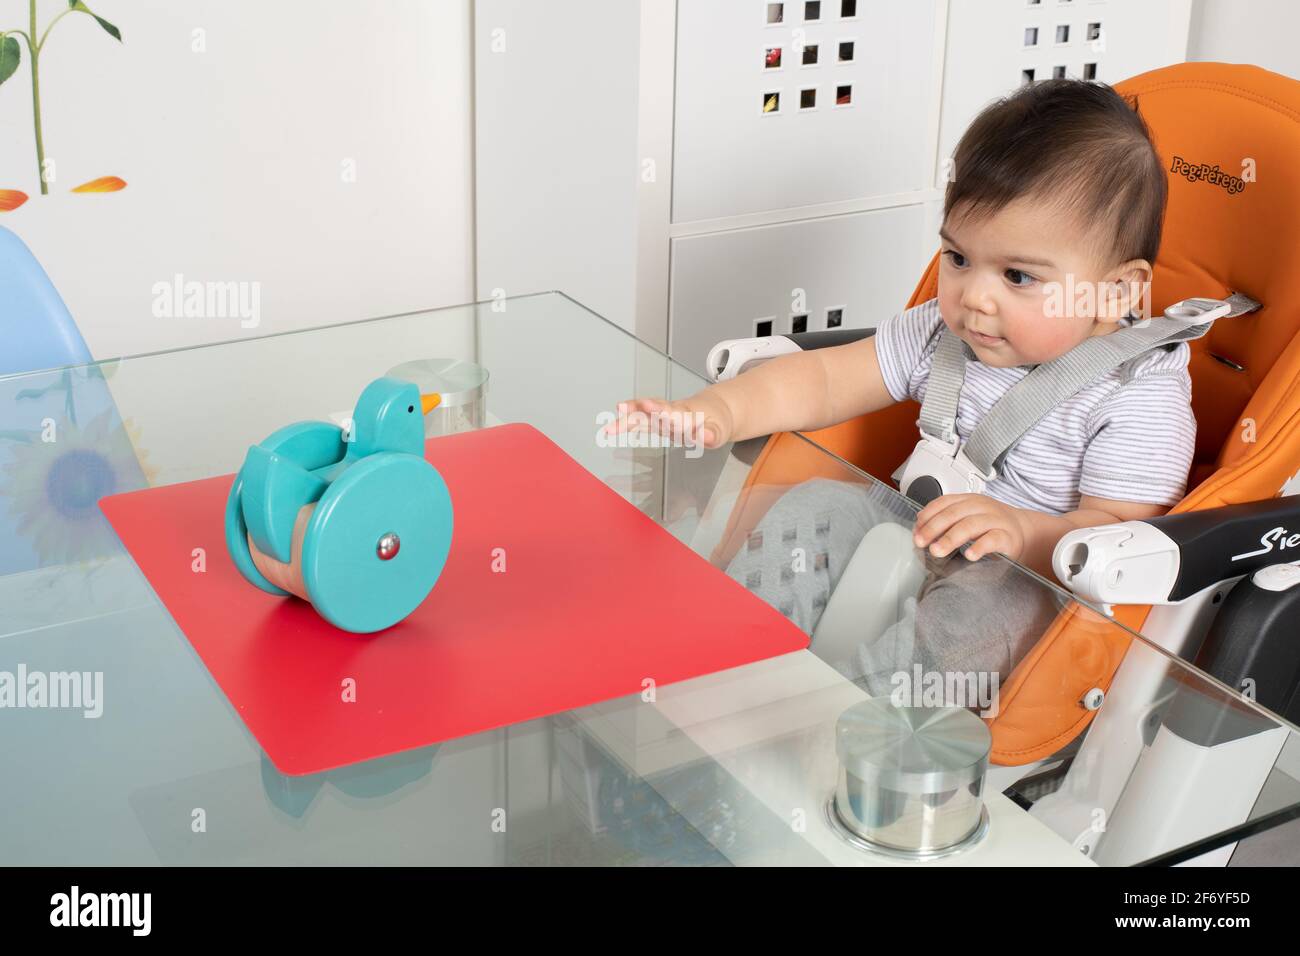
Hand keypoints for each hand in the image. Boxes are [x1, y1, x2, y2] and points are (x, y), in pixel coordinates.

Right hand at [602, 393, 733, 450]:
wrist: (713, 409)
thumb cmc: (714, 422)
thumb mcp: (719, 432)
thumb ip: (712, 435)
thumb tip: (708, 437)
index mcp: (687, 415)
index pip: (673, 413)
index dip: (662, 411)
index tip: (651, 407)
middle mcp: (671, 412)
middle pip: (653, 411)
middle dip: (639, 410)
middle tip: (624, 407)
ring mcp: (662, 415)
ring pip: (643, 413)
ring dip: (629, 414)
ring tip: (612, 420)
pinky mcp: (656, 420)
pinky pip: (639, 419)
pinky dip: (626, 420)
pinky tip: (612, 425)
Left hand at [912, 493, 1030, 561]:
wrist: (1024, 532)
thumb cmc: (990, 528)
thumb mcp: (967, 519)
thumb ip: (945, 523)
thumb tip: (919, 532)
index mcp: (968, 500)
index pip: (944, 503)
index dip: (928, 516)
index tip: (916, 531)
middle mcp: (981, 507)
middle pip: (954, 514)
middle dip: (934, 528)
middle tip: (921, 542)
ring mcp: (996, 520)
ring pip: (971, 525)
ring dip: (950, 538)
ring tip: (937, 551)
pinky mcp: (1008, 537)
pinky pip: (993, 539)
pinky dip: (980, 547)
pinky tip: (969, 555)